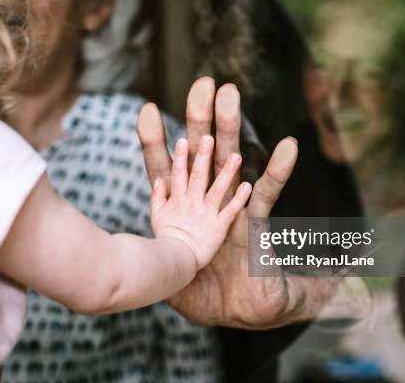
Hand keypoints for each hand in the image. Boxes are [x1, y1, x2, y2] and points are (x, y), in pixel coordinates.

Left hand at [138, 77, 339, 328]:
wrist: (240, 311)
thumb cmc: (202, 295)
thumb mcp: (168, 277)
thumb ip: (151, 260)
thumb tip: (125, 255)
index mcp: (183, 213)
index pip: (166, 171)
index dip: (157, 144)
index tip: (148, 110)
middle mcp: (207, 203)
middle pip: (201, 155)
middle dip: (200, 120)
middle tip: (202, 84)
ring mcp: (232, 209)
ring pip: (232, 164)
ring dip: (232, 131)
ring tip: (231, 97)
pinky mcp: (256, 225)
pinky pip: (268, 196)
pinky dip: (277, 172)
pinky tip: (287, 147)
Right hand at [150, 135, 251, 269]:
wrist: (172, 267)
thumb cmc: (165, 244)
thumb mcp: (156, 218)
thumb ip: (158, 197)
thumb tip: (158, 179)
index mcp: (177, 200)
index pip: (178, 175)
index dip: (180, 158)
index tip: (182, 140)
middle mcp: (191, 204)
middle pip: (197, 177)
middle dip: (202, 157)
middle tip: (208, 138)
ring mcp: (205, 215)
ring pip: (217, 190)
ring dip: (226, 173)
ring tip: (236, 157)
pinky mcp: (217, 228)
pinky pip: (230, 212)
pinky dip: (238, 200)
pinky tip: (248, 186)